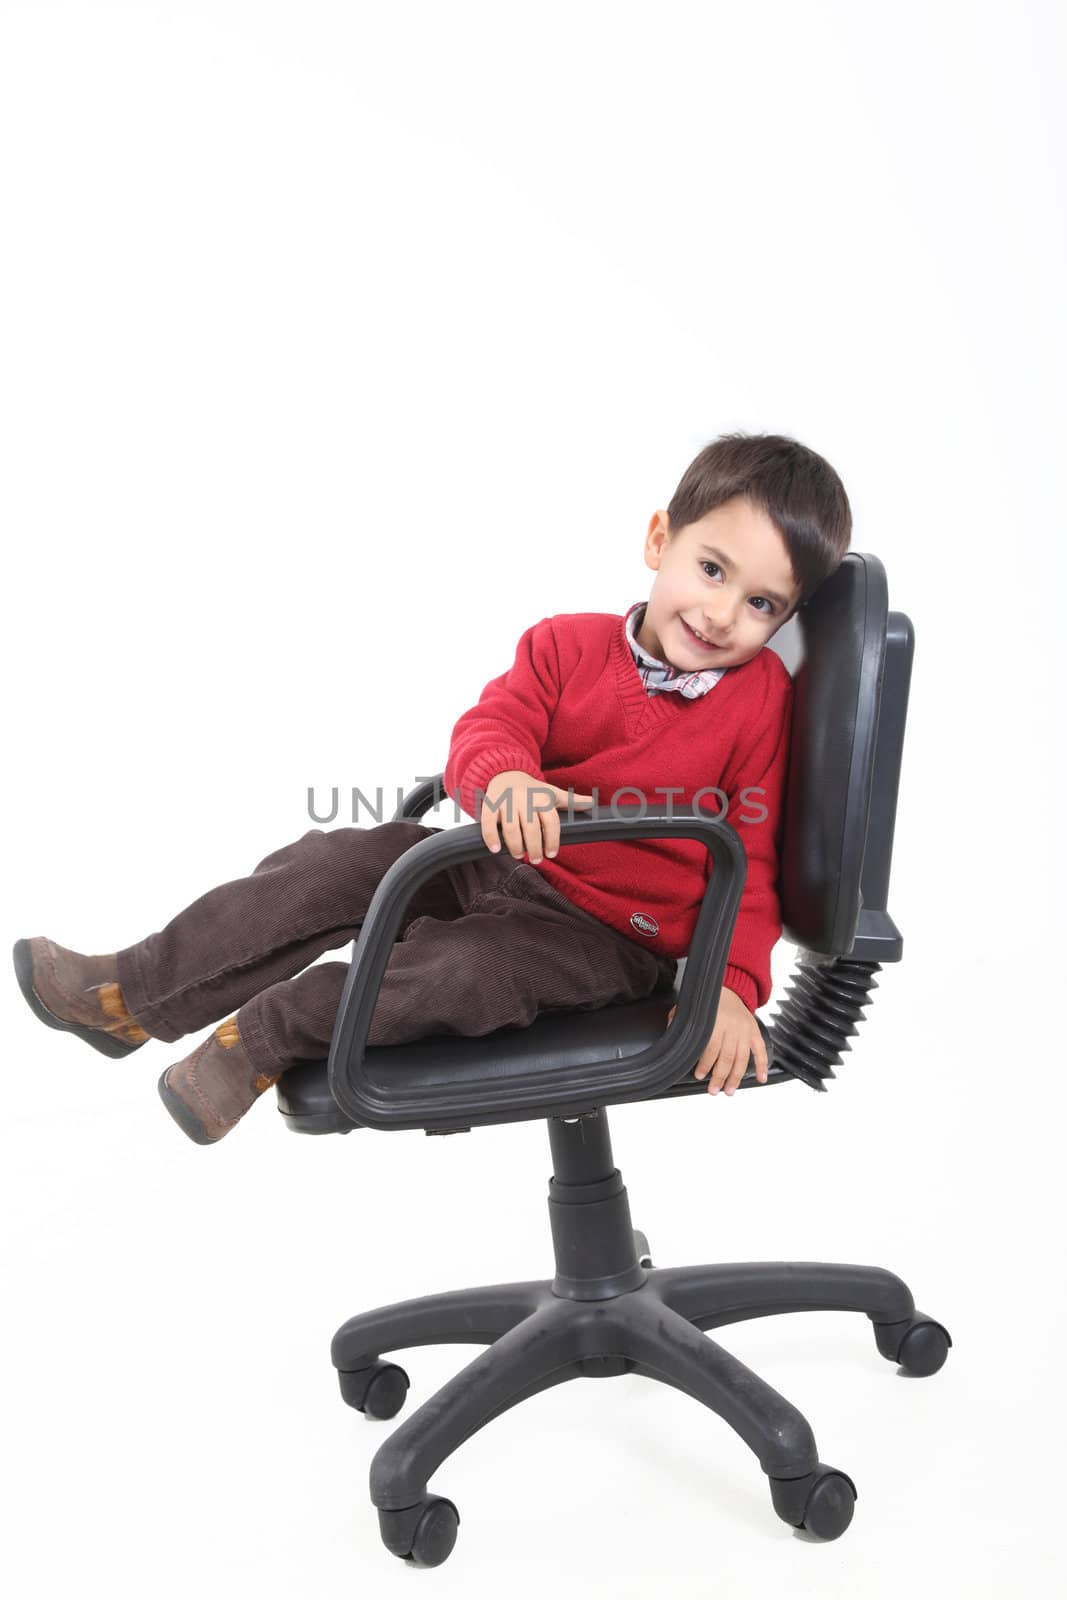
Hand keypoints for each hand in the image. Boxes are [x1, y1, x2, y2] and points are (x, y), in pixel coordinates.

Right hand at [481, 770, 595, 862]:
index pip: (551, 822)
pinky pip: (489, 822)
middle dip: (534, 847)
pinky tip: (496, 849)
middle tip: (536, 860)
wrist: (504, 773)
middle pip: (531, 827)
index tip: (551, 854)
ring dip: (515, 845)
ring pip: (511, 827)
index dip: (552, 840)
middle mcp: (524, 799)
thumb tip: (592, 803)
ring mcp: (506, 802)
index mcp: (542, 798)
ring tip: (519, 855)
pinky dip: (491, 837)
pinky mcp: (490, 804)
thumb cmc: (531, 789)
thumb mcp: (551, 793)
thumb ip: (571, 801)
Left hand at [665, 986, 767, 1094]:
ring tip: (729, 1090)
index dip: (705, 1064)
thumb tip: (671, 1038)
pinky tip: (760, 1078)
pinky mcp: (754, 1031)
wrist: (730, 988)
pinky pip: (761, 1049)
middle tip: (713, 1090)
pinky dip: (763, 1065)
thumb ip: (679, 1022)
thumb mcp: (691, 1009)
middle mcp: (732, 1026)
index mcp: (715, 1020)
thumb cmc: (709, 1002)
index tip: (699, 1075)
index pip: (710, 1047)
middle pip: (726, 1057)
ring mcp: (745, 1030)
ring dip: (736, 1077)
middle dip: (720, 1076)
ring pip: (742, 1058)